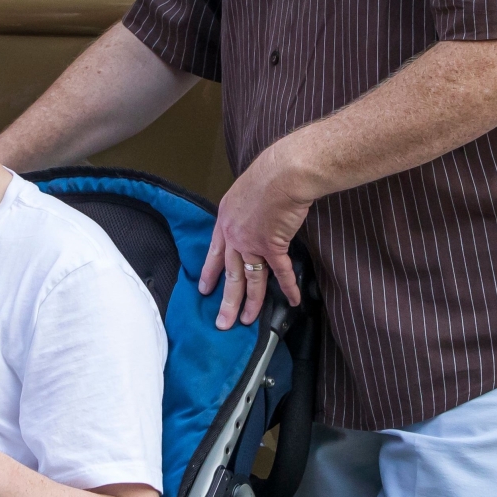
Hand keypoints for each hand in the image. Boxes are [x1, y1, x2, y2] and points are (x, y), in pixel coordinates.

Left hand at [200, 140, 310, 328]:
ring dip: (251, 302)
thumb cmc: (268, 175)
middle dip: (226, 301)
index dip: (209, 273)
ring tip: (248, 321)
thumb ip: (246, 209)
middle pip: (230, 274)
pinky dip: (287, 287)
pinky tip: (292, 301)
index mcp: (225, 220)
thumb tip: (254, 216)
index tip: (204, 289)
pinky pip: (280, 272)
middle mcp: (234, 235)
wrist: (282, 174)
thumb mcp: (245, 190)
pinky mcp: (273, 246)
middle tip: (222, 322)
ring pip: (250, 279)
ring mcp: (252, 243)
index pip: (213, 253)